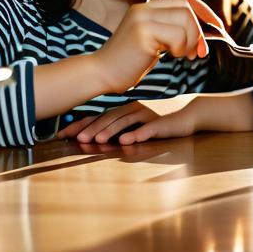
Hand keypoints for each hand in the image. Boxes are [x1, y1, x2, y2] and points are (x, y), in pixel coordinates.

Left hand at [57, 100, 197, 144]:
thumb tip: (98, 138)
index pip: (99, 117)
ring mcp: (147, 115)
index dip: (81, 124)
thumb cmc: (161, 120)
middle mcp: (132, 110)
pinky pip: (147, 129)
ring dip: (110, 131)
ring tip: (96, 140)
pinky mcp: (161, 123)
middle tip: (75, 138)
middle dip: (91, 128)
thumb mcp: (138, 123)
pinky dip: (135, 134)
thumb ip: (121, 128)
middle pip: (108, 119)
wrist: (190, 112)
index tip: (62, 134)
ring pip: (124, 123)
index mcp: (125, 111)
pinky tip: (126, 141)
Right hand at [89, 0, 224, 94]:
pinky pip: (176, 36)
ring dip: (190, 41)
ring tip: (182, 55)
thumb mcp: (152, 39)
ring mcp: (142, 18)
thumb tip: (202, 31)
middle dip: (199, 29)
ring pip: (185, 20)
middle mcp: (144, 8)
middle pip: (187, 7)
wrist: (101, 73)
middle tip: (199, 51)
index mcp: (146, 7)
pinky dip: (180, 48)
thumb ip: (170, 29)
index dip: (203, 10)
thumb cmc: (129, 62)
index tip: (216, 26)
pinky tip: (171, 57)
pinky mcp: (142, 33)